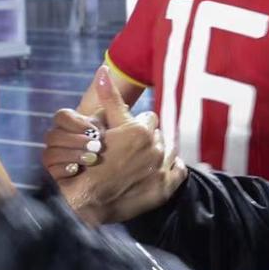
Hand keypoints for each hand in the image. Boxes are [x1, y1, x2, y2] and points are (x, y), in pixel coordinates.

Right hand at [45, 67, 185, 225]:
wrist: (88, 199)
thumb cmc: (90, 162)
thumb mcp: (100, 126)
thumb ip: (109, 98)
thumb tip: (103, 70)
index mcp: (141, 130)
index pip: (149, 118)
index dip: (137, 126)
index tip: (128, 136)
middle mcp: (156, 148)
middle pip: (159, 135)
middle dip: (148, 140)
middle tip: (133, 151)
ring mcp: (162, 168)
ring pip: (170, 151)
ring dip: (160, 154)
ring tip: (143, 163)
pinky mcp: (166, 188)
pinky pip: (180, 170)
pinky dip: (172, 169)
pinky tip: (158, 171)